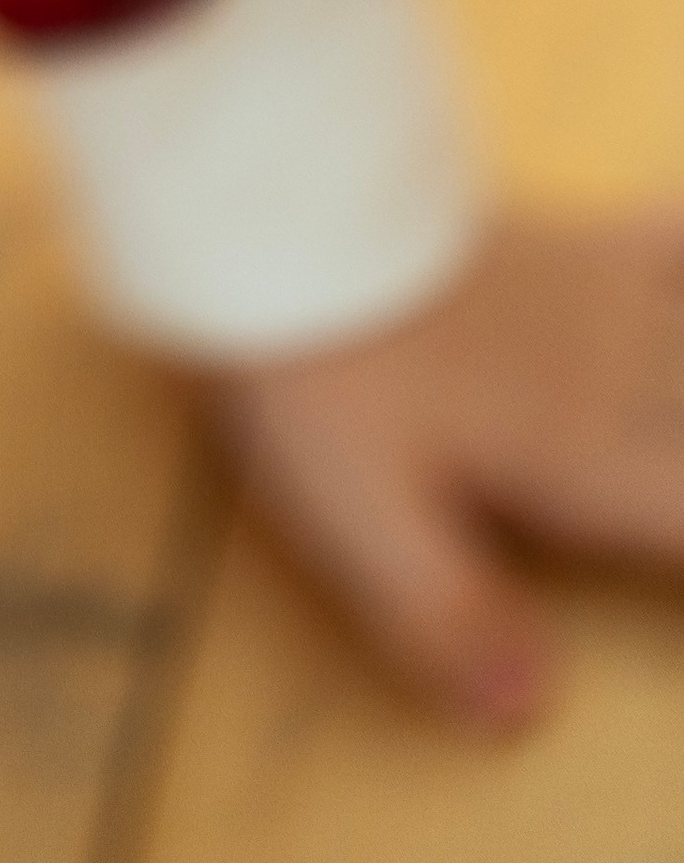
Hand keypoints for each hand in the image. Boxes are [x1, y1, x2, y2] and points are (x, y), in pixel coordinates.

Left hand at [205, 209, 683, 730]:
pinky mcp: (570, 240)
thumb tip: (529, 714)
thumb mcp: (359, 514)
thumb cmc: (320, 370)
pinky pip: (672, 239)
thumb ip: (446, 614)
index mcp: (582, 459)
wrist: (279, 210)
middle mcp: (621, 382)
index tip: (678, 550)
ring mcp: (603, 300)